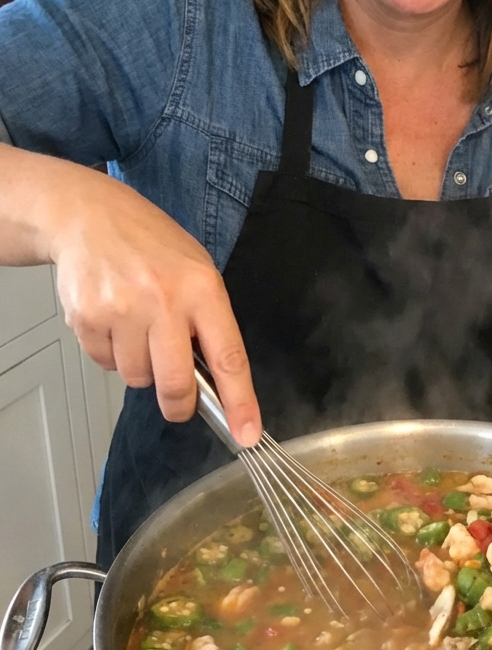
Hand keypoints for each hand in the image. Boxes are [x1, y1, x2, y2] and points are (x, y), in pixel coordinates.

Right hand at [50, 164, 261, 446]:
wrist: (89, 216)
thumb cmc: (150, 245)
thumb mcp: (196, 269)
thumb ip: (207, 321)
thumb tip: (216, 382)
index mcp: (202, 289)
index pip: (229, 357)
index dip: (240, 401)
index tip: (247, 433)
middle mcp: (163, 301)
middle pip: (176, 383)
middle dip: (179, 404)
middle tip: (179, 403)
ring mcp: (122, 310)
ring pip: (137, 378)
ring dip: (141, 368)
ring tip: (138, 329)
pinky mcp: (87, 318)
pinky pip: (106, 365)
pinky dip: (112, 355)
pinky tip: (114, 321)